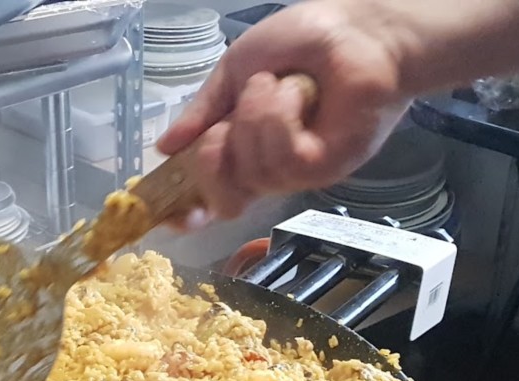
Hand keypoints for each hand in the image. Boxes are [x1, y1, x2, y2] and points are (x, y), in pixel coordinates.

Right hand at [157, 0, 412, 220]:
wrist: (354, 29)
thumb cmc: (302, 42)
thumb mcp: (234, 70)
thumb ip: (201, 110)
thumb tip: (164, 147)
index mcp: (242, 148)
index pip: (211, 194)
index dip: (187, 211)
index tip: (171, 214)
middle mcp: (268, 167)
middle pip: (224, 200)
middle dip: (212, 160)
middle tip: (224, 126)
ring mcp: (298, 172)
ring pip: (253, 172)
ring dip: (256, 117)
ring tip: (279, 85)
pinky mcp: (326, 167)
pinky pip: (283, 160)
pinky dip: (279, 119)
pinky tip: (295, 94)